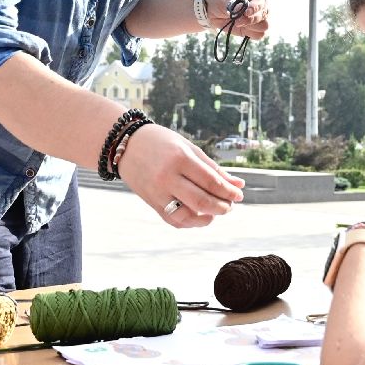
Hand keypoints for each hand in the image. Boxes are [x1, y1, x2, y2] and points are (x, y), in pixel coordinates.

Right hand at [117, 123, 244, 227]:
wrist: (125, 145)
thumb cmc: (161, 142)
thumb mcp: (188, 148)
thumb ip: (213, 168)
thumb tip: (238, 185)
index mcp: (179, 158)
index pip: (211, 181)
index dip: (228, 192)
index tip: (239, 195)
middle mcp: (167, 177)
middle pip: (201, 201)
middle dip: (221, 207)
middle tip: (230, 206)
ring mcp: (157, 192)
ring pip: (186, 216)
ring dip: (206, 219)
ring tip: (215, 213)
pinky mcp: (151, 202)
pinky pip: (173, 219)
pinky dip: (189, 222)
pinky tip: (199, 216)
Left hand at [205, 0, 269, 40]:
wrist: (210, 7)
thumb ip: (236, 6)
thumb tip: (245, 14)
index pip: (262, 1)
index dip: (255, 7)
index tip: (246, 12)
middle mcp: (260, 3)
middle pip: (264, 15)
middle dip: (251, 19)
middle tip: (237, 20)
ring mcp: (258, 16)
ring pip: (264, 26)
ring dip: (251, 27)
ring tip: (237, 23)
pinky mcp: (253, 27)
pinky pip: (259, 34)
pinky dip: (250, 33)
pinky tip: (241, 28)